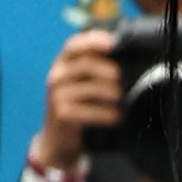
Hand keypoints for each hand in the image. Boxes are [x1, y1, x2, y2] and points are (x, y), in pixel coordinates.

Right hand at [34, 21, 127, 169]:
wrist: (59, 140)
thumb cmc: (77, 107)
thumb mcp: (81, 84)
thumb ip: (95, 69)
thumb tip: (123, 60)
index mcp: (62, 63)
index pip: (75, 45)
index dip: (93, 41)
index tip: (112, 43)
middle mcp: (57, 76)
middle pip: (84, 64)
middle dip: (106, 69)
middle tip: (121, 77)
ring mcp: (57, 95)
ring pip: (88, 88)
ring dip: (109, 92)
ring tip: (121, 98)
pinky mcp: (62, 114)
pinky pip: (88, 111)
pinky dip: (105, 113)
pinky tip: (116, 116)